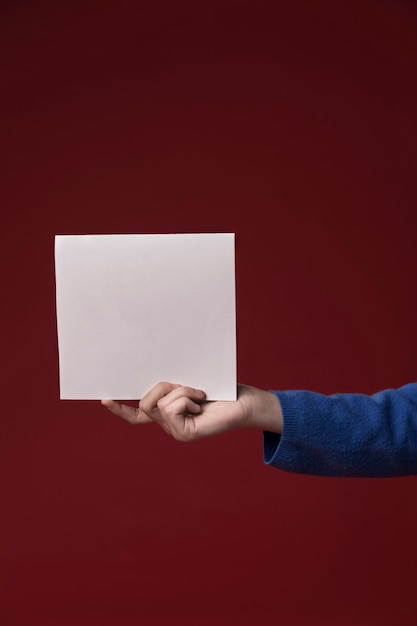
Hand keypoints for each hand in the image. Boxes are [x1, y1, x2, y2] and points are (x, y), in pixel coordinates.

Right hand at [101, 382, 281, 440]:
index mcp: (167, 413)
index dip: (120, 409)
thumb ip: (170, 387)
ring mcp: (175, 432)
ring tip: (200, 394)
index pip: (137, 416)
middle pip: (146, 401)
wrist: (244, 402)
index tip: (103, 399)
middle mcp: (168, 425)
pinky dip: (186, 398)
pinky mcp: (185, 435)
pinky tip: (201, 404)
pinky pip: (171, 408)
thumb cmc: (220, 389)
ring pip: (160, 403)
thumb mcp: (188, 384)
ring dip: (182, 391)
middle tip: (187, 385)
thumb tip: (158, 381)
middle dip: (164, 386)